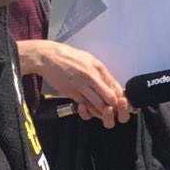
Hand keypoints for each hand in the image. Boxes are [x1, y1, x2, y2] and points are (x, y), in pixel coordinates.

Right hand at [15, 42, 130, 125]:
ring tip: (104, 112)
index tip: (120, 102)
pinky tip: (92, 110)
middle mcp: (92, 77)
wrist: (49, 58)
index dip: (120, 97)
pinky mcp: (71, 93)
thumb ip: (102, 73)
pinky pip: (85, 106)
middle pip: (110, 98)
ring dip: (103, 111)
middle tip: (115, 110)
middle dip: (114, 107)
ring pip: (98, 105)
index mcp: (98, 68)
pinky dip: (91, 111)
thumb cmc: (70, 57)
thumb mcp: (90, 60)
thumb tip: (113, 86)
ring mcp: (81, 86)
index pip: (116, 87)